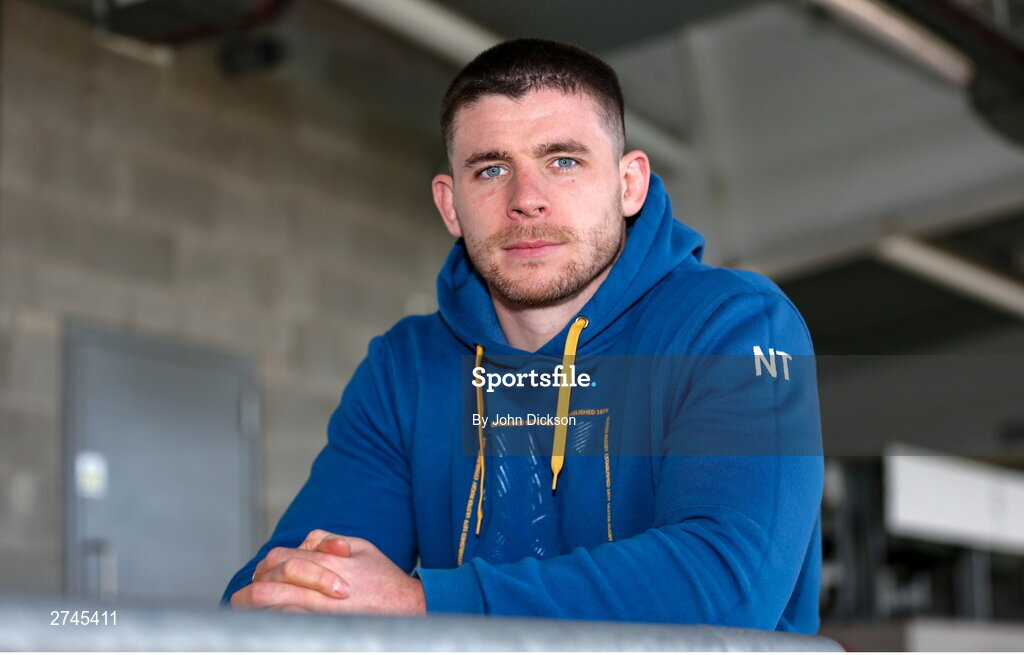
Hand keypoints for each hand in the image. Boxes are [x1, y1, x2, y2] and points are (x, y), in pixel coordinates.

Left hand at [230, 529, 425, 615]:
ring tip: (248, 611)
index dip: (267, 566)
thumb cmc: (383, 578)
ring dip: (257, 607)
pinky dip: (274, 623)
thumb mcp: (362, 546)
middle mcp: (319, 586)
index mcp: (327, 562)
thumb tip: (306, 539)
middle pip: (270, 582)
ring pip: (273, 606)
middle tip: (246, 596)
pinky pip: (288, 625)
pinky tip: (268, 624)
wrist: (407, 609)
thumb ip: (331, 539)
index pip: (282, 559)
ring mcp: (319, 610)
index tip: (261, 574)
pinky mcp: (323, 627)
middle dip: (253, 588)